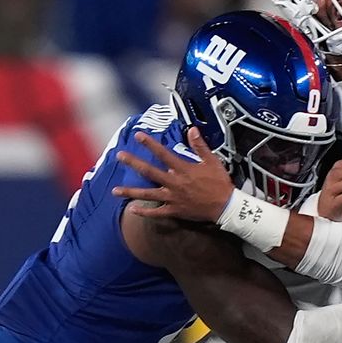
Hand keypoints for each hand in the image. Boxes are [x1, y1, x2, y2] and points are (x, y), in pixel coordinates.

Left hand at [112, 127, 234, 221]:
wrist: (225, 206)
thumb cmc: (219, 183)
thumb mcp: (212, 161)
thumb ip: (200, 146)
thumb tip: (192, 130)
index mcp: (183, 169)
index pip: (163, 154)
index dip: (150, 144)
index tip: (138, 136)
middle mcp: (174, 183)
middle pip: (149, 171)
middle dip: (133, 163)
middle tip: (120, 156)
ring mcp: (173, 198)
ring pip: (147, 194)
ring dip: (131, 192)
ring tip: (115, 190)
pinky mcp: (174, 210)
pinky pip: (156, 213)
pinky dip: (144, 212)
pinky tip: (132, 210)